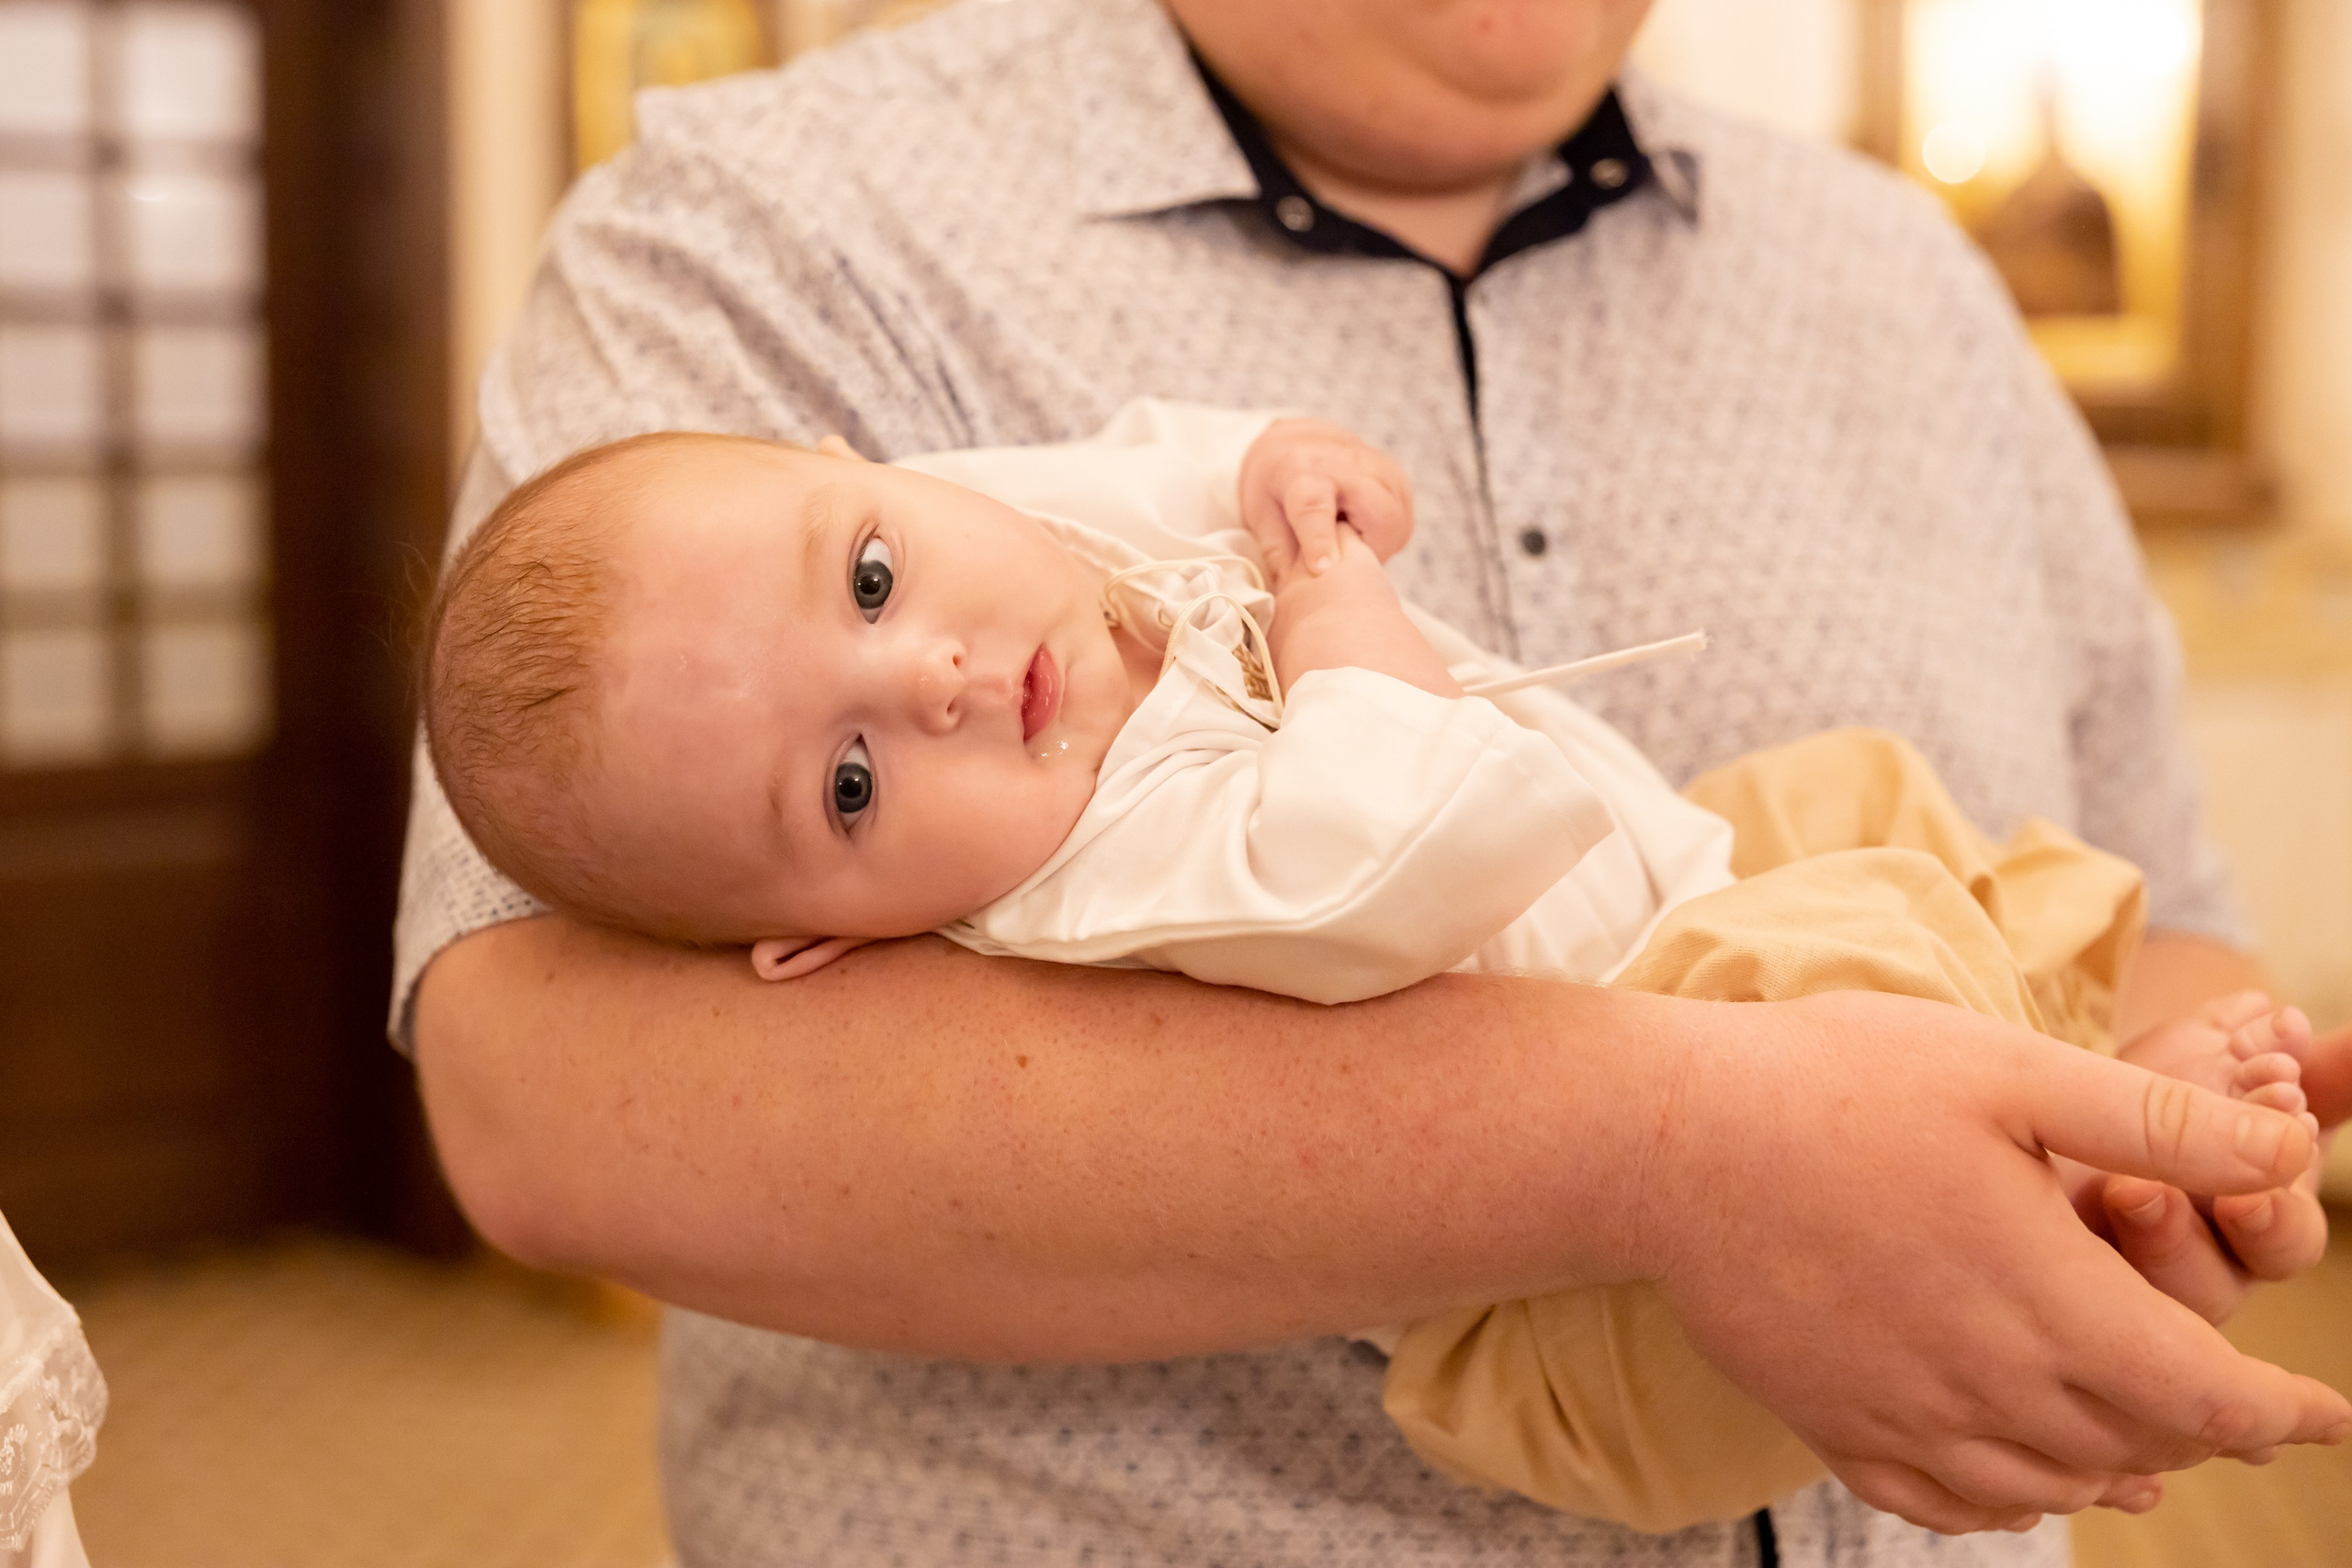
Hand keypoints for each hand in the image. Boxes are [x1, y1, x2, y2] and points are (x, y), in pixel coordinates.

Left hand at [1237, 418, 1412, 580]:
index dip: (1319, 540)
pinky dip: (1388, 534)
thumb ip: (1279, 554)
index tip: (1322, 569)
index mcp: (1301, 471)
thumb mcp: (1261, 516)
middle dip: (1369, 547)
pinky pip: (1404, 517)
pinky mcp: (1396, 475)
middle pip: (1379, 513)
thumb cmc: (1275, 488)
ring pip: (1398, 519)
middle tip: (1343, 555)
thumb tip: (1294, 594)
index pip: (1314, 506)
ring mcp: (1377, 465)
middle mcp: (1344, 462)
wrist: (1296, 445)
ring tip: (1349, 539)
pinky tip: (1363, 529)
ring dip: (1379, 543)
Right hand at [1642, 990, 2348, 1535]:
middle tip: (2239, 1412)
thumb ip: (2153, 1122)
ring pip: (2051, 1483)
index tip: (2325, 1416)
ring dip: (2117, 1471)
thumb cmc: (1830, 1085)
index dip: (2282, 1413)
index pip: (2206, 1397)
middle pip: (2136, 1445)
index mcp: (2047, 1297)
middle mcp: (1986, 1381)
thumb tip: (2288, 1153)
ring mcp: (1904, 1413)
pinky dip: (2006, 1505)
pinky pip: (1946, 1505)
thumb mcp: (2005, 1068)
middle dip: (2205, 1433)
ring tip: (2148, 1456)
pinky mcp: (1833, 1423)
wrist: (1661, 1142)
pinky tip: (2021, 1483)